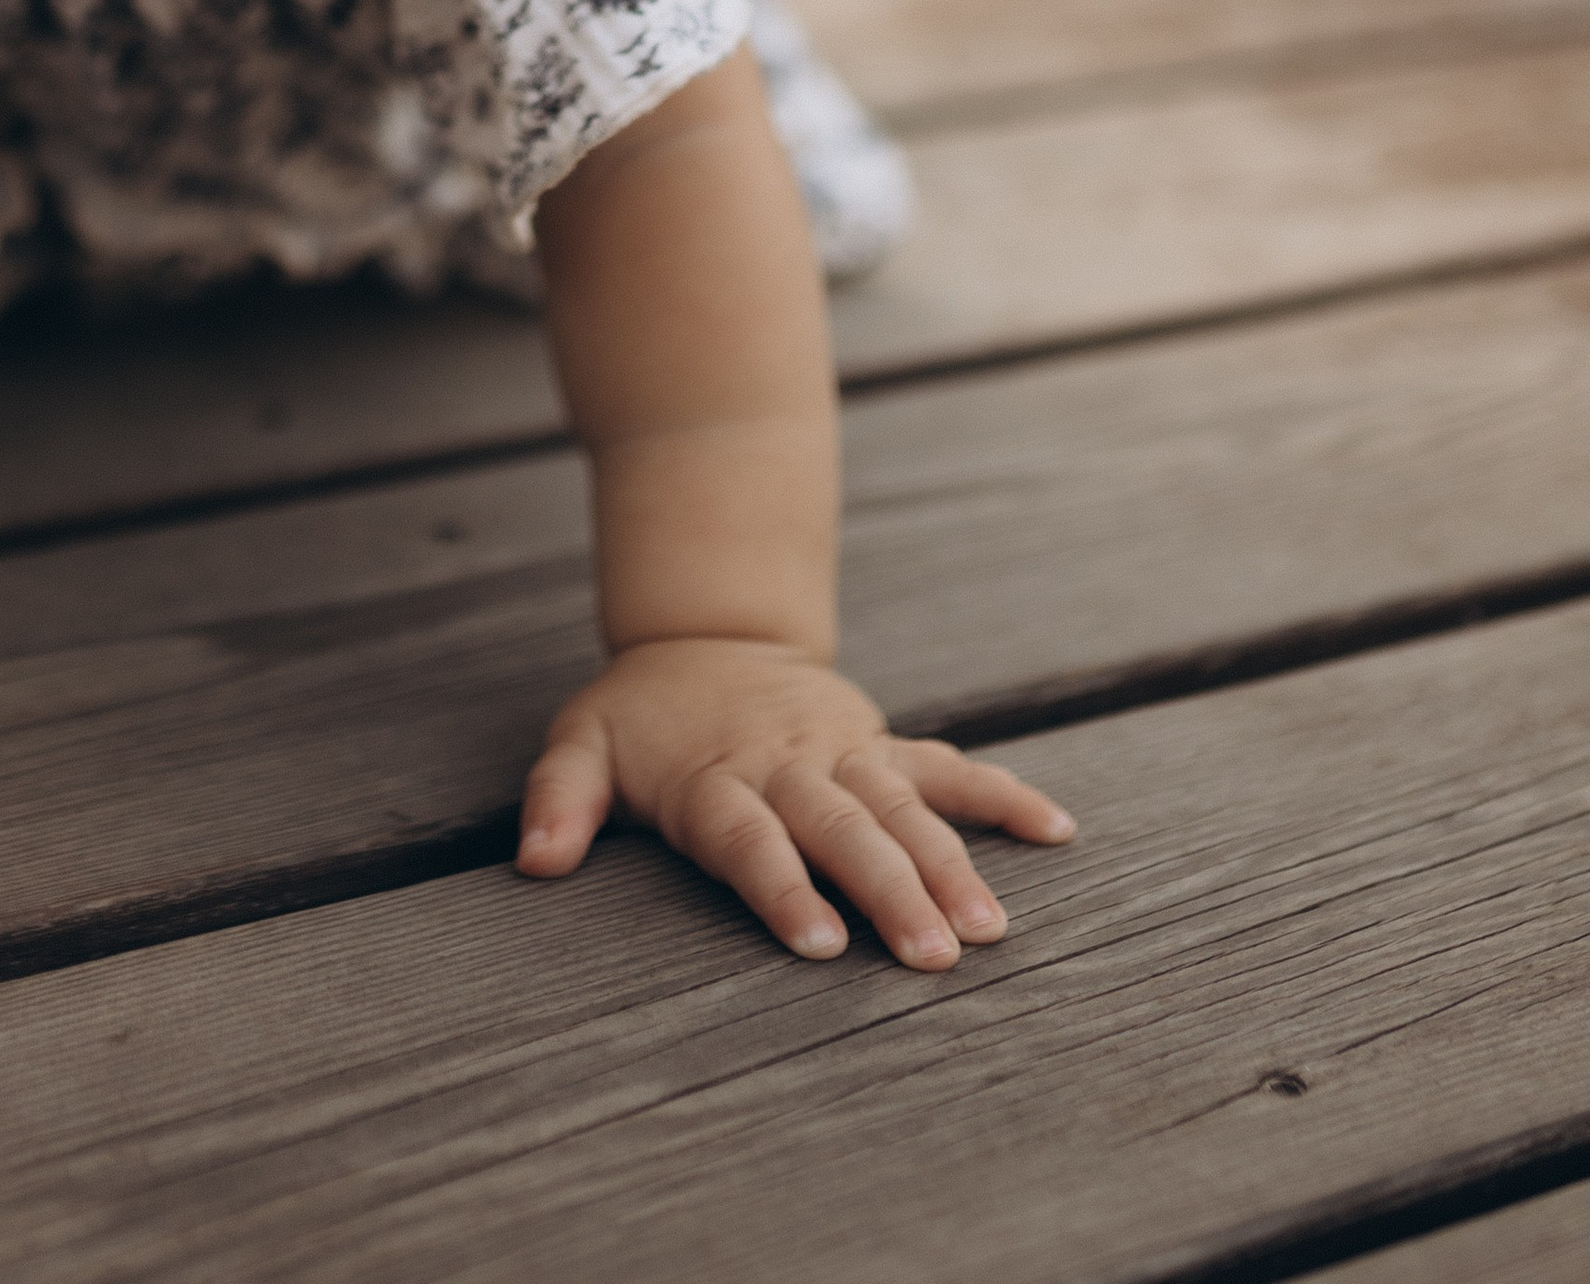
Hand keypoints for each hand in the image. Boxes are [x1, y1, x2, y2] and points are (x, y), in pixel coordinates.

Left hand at [518, 638, 1073, 968]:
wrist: (706, 631)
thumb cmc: (642, 712)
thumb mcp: (583, 741)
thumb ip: (558, 798)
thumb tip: (532, 860)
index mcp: (717, 776)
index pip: (750, 838)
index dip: (781, 888)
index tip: (818, 943)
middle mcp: (788, 763)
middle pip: (842, 830)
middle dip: (889, 893)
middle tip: (933, 959)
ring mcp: (842, 749)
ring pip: (904, 807)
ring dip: (951, 865)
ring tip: (991, 929)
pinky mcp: (879, 741)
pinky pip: (947, 766)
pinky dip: (1001, 794)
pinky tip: (1057, 830)